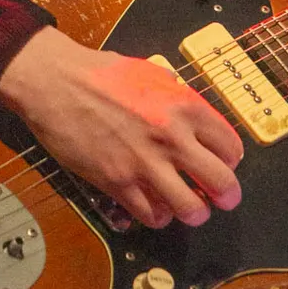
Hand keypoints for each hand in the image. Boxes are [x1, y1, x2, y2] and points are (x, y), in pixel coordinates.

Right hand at [0, 26, 243, 229]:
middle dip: (227, 195)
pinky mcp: (117, 182)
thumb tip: (194, 115)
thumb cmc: (101, 73)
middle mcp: (171, 137)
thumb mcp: (152, 73)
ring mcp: (144, 163)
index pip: (229, 145)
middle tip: (223, 198)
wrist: (57, 83)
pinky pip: (151, 214)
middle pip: (220, 182)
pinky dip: (158, 216)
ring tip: (191, 209)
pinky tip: (156, 208)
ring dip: (195, 212)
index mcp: (185, 106)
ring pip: (190, 209)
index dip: (231, 159)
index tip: (225, 163)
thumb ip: (178, 97)